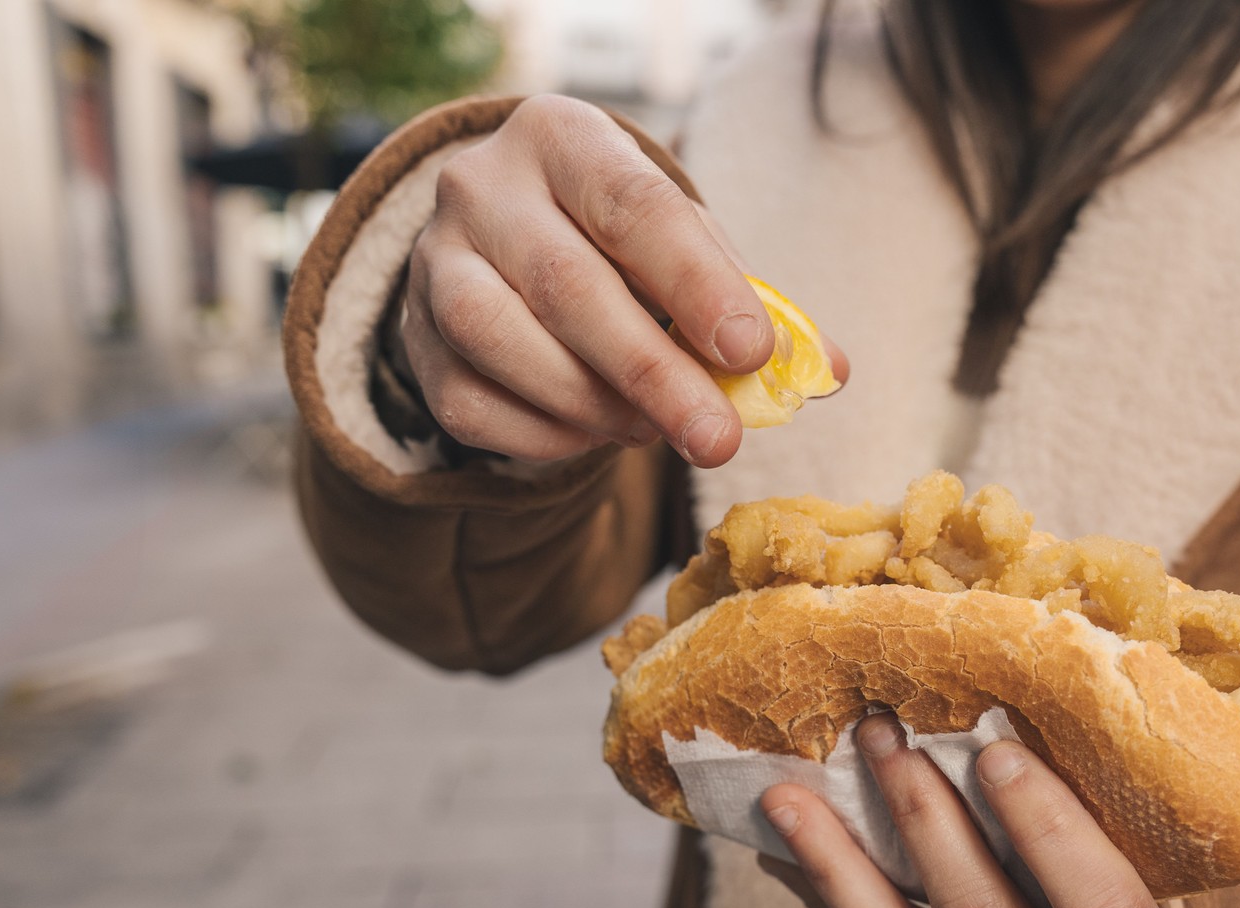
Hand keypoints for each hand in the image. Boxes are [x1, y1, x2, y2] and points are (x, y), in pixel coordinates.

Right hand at [403, 95, 847, 467]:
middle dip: (654, 372)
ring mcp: (434, 262)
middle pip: (566, 285)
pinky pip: (472, 405)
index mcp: (562, 138)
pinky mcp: (414, 340)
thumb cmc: (617, 246)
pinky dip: (547, 435)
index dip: (696, 283)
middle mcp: (481, 187)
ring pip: (502, 342)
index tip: (751, 353)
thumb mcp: (685, 246)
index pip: (631, 205)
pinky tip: (597, 434)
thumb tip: (825, 370)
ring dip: (595, 405)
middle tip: (719, 438)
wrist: (507, 249)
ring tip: (656, 432)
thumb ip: (752, 301)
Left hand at [758, 713, 1186, 907]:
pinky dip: (825, 904)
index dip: (1049, 830)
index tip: (996, 751)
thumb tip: (985, 702)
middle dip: (921, 819)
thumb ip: (1089, 801)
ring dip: (836, 865)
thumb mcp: (1134, 853)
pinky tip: (786, 848)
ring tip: (786, 797)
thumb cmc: (1114, 884)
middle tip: (879, 735)